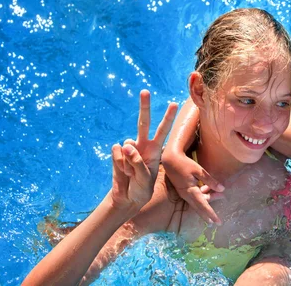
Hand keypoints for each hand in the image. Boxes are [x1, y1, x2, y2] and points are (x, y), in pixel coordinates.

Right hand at [110, 90, 177, 211]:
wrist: (126, 198)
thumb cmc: (142, 189)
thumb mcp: (145, 180)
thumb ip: (138, 163)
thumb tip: (125, 144)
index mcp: (155, 150)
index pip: (163, 131)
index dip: (168, 118)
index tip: (174, 104)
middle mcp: (143, 145)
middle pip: (144, 123)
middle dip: (144, 107)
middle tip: (145, 91)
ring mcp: (128, 148)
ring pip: (127, 144)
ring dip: (129, 162)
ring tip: (132, 174)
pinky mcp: (116, 153)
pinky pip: (117, 154)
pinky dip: (120, 165)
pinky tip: (123, 172)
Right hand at [162, 152, 224, 225]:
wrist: (170, 160)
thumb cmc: (185, 164)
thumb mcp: (198, 171)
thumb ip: (210, 180)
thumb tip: (222, 189)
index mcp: (191, 191)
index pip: (203, 205)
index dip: (211, 214)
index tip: (217, 222)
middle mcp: (187, 195)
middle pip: (199, 207)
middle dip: (208, 214)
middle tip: (217, 222)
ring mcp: (184, 193)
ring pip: (197, 202)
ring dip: (207, 201)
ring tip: (219, 198)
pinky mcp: (183, 190)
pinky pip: (194, 197)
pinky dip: (203, 196)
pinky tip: (209, 190)